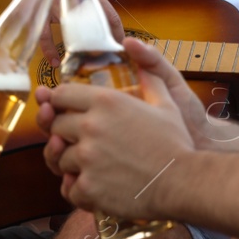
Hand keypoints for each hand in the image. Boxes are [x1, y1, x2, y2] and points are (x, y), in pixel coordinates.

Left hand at [37, 38, 204, 173]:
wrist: (183, 182)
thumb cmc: (176, 143)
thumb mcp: (165, 103)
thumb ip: (147, 77)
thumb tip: (136, 49)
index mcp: (106, 102)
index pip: (60, 95)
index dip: (58, 102)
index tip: (61, 110)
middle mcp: (91, 126)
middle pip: (55, 125)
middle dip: (62, 133)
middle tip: (78, 141)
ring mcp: (87, 158)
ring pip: (59, 158)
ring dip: (71, 163)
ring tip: (91, 166)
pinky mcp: (88, 186)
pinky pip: (69, 187)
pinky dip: (79, 189)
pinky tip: (94, 188)